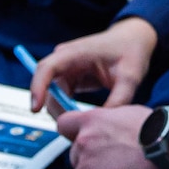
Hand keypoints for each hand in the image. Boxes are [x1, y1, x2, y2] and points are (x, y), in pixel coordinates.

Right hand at [26, 19, 158, 112]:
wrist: (133, 41)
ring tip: (84, 123)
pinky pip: (62, 98)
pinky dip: (68, 109)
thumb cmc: (130, 51)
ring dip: (63, 110)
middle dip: (55, 108)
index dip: (37, 87)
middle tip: (73, 127)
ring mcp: (66, 69)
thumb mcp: (130, 77)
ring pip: (53, 96)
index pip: (47, 68)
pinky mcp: (70, 78)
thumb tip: (103, 123)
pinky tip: (83, 117)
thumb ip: (118, 100)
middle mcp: (65, 59)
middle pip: (46, 87)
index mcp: (76, 53)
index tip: (35, 108)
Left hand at [59, 105, 166, 168]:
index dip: (72, 133)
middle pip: (73, 155)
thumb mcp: (125, 112)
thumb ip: (106, 119)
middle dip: (88, 159)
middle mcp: (82, 141)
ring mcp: (86, 165)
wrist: (166, 148)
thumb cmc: (153, 129)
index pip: (63, 125)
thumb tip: (103, 125)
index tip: (82, 139)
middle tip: (111, 161)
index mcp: (90, 120)